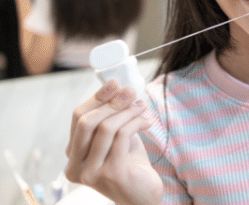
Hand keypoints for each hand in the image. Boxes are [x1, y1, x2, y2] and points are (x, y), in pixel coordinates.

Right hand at [65, 80, 162, 204]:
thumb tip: (119, 88)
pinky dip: (136, 122)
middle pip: (87, 122)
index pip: (78, 118)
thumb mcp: (115, 139)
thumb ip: (110, 119)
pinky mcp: (112, 173)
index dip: (97, 97)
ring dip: (127, 111)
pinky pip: (122, 136)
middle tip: (131, 92)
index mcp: (73, 156)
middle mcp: (76, 166)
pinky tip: (147, 121)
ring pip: (106, 127)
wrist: (142, 195)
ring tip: (141, 107)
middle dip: (111, 102)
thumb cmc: (129, 164)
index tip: (115, 83)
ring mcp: (92, 172)